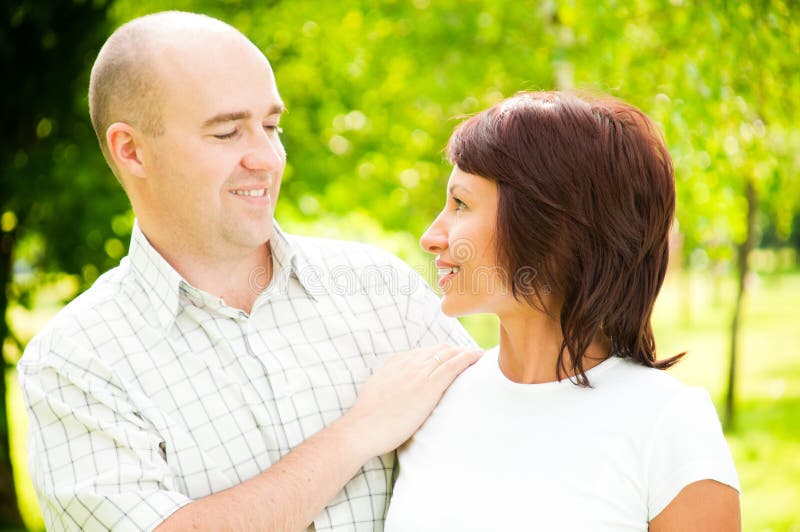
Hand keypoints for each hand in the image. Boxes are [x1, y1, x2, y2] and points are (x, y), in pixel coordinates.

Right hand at [340, 344, 481, 458]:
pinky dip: (468, 358)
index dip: (440, 354)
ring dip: (464, 352)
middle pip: (439, 350)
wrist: (362, 428)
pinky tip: (478, 356)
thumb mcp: (378, 391)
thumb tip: (400, 391)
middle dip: (455, 351)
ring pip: (448, 354)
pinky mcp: (429, 385)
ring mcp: (419, 372)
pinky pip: (453, 365)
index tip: (450, 358)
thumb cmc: (368, 419)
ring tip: (477, 355)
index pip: (424, 352)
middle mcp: (408, 362)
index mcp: (395, 362)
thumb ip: (391, 384)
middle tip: (469, 357)